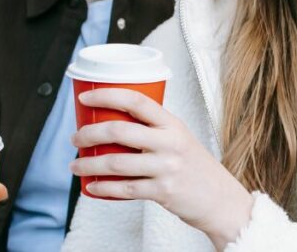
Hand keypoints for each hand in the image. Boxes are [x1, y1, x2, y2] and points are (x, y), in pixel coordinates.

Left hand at [71, 88, 253, 250]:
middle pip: (120, 130)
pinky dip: (104, 188)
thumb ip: (154, 129)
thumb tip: (114, 121)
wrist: (220, 199)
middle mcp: (170, 143)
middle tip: (76, 138)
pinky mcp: (163, 192)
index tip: (86, 98)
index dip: (106, 96)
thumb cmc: (196, 167)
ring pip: (116, 163)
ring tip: (76, 165)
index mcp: (173, 124)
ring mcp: (166, 168)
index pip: (136, 101)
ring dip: (89, 164)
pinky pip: (125, 189)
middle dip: (89, 133)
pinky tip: (92, 187)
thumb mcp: (181, 138)